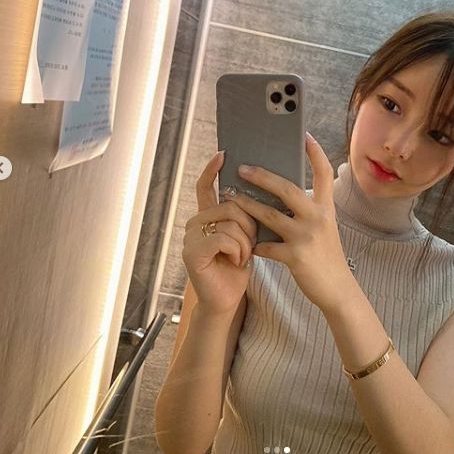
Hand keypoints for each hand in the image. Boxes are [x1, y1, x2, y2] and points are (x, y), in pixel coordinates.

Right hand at [182, 151, 257, 315]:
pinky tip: (235, 262)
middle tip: (249, 245)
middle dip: (249, 225)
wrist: (227, 299)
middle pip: (231, 204)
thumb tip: (262, 189)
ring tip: (241, 256)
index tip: (223, 154)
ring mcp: (191, 236)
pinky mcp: (193, 252)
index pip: (207, 187)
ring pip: (230, 221)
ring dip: (245, 242)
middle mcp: (196, 222)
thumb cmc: (238, 267)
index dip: (213, 170)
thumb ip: (246, 215)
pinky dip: (237, 250)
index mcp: (209, 216)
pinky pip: (224, 237)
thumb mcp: (246, 236)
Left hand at [222, 133, 356, 313]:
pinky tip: (244, 244)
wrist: (337, 289)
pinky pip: (266, 247)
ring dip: (246, 205)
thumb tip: (282, 191)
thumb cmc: (326, 255)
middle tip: (242, 168)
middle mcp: (318, 217)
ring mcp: (306, 236)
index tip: (304, 134)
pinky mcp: (295, 256)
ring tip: (229, 196)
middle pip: (287, 188)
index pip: (324, 173)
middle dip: (262, 176)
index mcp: (326, 208)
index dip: (315, 152)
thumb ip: (308, 209)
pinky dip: (253, 245)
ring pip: (269, 215)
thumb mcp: (324, 227)